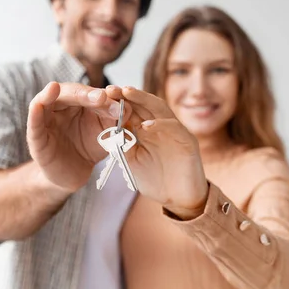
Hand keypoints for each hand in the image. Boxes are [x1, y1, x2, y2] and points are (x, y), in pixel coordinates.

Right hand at [27, 82, 130, 192]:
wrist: (74, 173)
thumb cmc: (88, 147)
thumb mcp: (105, 132)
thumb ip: (114, 119)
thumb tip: (127, 106)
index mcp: (77, 102)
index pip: (89, 93)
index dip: (102, 95)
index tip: (117, 99)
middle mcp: (60, 106)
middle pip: (68, 93)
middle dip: (84, 94)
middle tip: (100, 97)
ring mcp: (46, 120)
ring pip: (46, 101)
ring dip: (52, 94)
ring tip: (55, 87)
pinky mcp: (36, 137)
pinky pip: (34, 122)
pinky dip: (35, 112)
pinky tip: (38, 104)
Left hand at [106, 85, 208, 217]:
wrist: (179, 200)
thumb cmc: (155, 180)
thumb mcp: (132, 161)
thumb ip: (122, 145)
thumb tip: (107, 130)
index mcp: (147, 129)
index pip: (132, 109)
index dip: (118, 101)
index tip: (101, 95)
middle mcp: (161, 125)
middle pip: (144, 103)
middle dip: (128, 95)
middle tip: (111, 88)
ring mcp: (175, 131)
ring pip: (159, 109)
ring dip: (143, 100)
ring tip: (127, 93)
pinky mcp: (188, 141)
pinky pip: (174, 128)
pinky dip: (159, 125)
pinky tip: (145, 126)